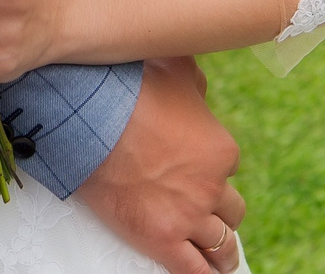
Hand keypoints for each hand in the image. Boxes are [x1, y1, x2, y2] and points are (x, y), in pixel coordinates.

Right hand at [75, 57, 244, 273]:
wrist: (92, 120)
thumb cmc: (131, 91)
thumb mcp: (177, 71)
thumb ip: (196, 84)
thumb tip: (200, 90)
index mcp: (221, 149)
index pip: (228, 166)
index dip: (212, 169)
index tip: (196, 169)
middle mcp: (212, 186)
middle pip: (232, 211)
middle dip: (221, 211)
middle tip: (208, 213)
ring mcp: (189, 216)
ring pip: (222, 246)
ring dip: (222, 253)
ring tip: (221, 259)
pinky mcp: (162, 239)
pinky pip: (194, 271)